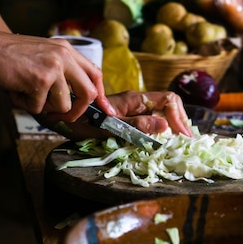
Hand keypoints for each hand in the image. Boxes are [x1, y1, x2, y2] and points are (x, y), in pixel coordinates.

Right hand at [0, 34, 115, 121]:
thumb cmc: (5, 55)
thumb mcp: (41, 56)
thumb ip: (59, 73)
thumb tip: (73, 102)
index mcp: (66, 50)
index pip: (95, 74)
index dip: (101, 95)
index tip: (105, 111)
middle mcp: (64, 56)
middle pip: (89, 93)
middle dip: (78, 111)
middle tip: (64, 116)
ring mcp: (54, 67)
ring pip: (63, 105)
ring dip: (43, 107)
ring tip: (25, 92)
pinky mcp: (41, 80)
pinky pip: (40, 108)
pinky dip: (25, 105)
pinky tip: (15, 89)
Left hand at [37, 90, 192, 141]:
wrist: (58, 115)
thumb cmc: (79, 120)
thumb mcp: (108, 127)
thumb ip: (136, 126)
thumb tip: (164, 127)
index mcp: (134, 99)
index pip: (168, 100)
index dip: (179, 116)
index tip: (182, 136)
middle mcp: (135, 102)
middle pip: (168, 105)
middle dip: (179, 121)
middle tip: (183, 142)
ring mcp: (131, 109)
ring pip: (160, 113)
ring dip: (171, 127)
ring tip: (176, 143)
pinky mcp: (125, 117)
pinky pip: (149, 121)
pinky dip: (158, 131)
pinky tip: (159, 143)